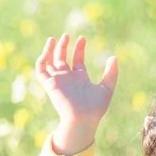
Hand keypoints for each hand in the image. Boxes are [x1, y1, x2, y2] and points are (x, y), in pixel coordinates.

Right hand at [34, 35, 116, 152]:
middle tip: (67, 35)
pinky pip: (41, 71)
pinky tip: (46, 51)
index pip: (77, 60)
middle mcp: (68, 79)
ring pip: (50, 62)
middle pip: (62, 59)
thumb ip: (111, 73)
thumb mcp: (107, 88)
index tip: (82, 39)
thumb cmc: (95, 108)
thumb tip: (114, 57)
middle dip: (63, 47)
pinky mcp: (50, 84)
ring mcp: (58, 81)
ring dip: (50, 50)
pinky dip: (41, 61)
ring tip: (54, 38)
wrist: (83, 119)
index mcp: (80, 78)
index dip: (79, 48)